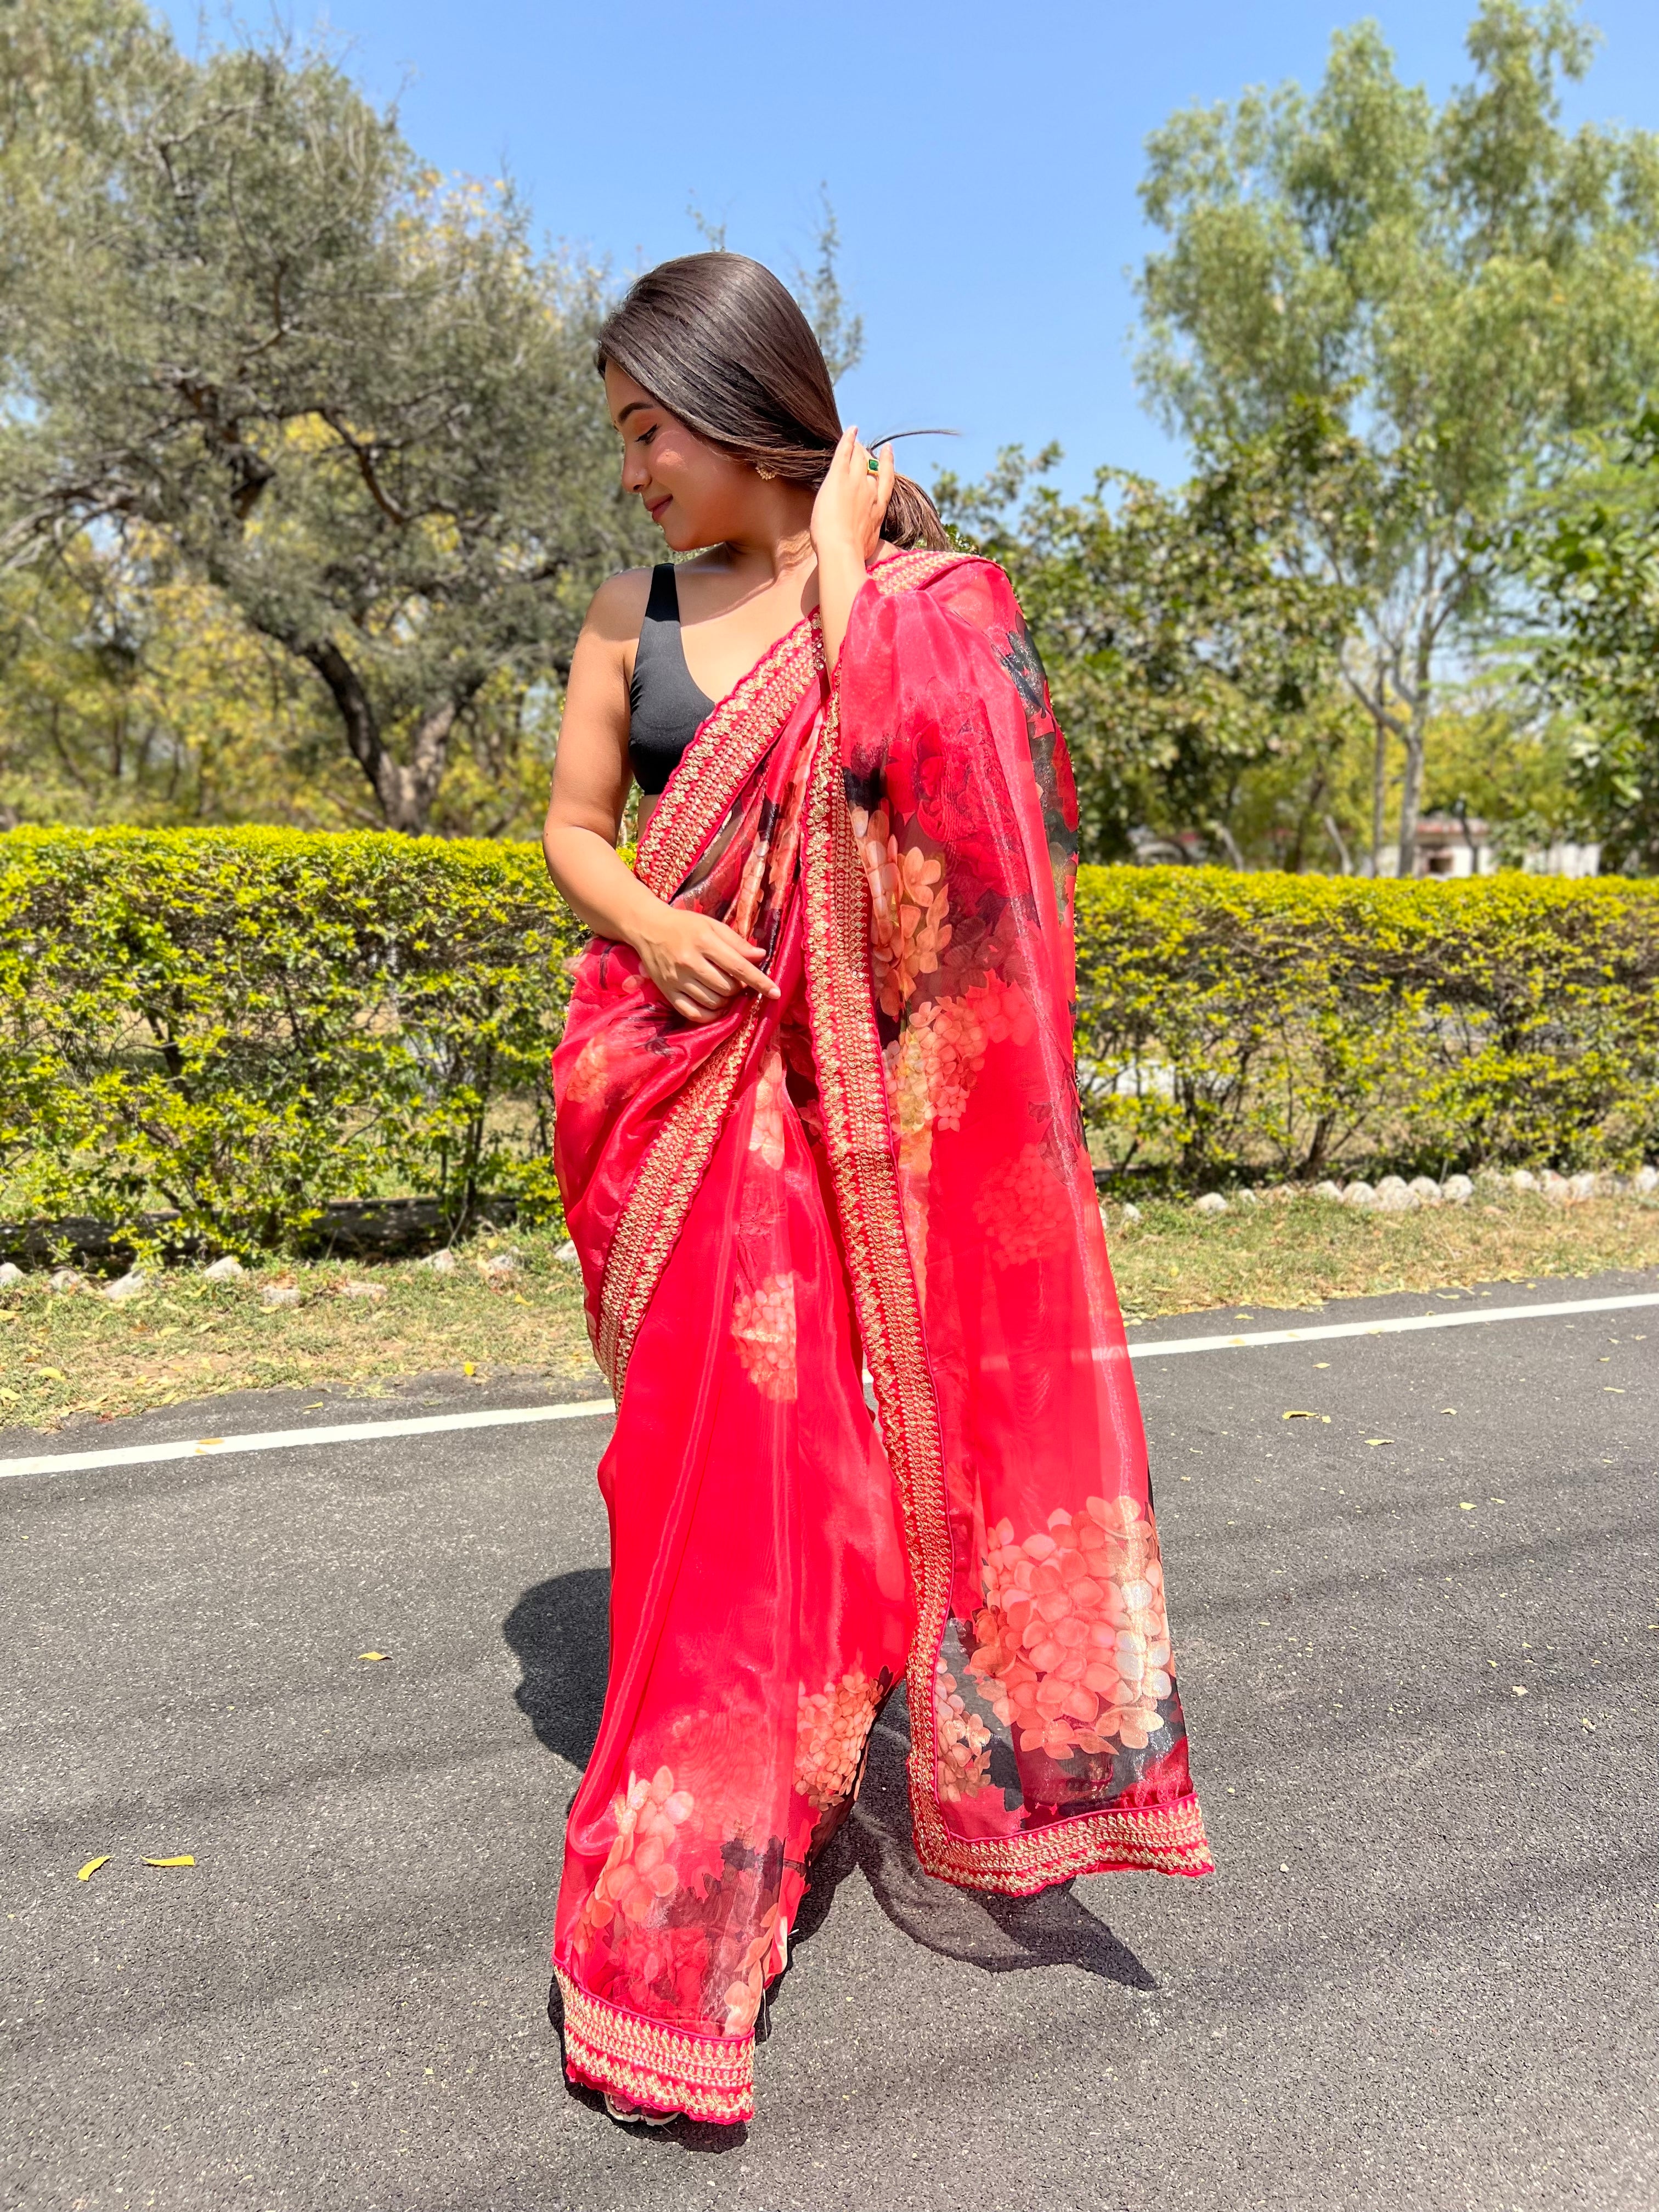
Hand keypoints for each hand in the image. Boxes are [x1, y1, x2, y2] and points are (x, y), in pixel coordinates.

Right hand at [634, 905, 779, 1025]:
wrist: (648, 928)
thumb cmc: (685, 925)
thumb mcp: (712, 926)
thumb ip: (737, 942)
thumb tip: (761, 956)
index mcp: (704, 941)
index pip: (738, 966)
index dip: (759, 981)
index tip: (776, 992)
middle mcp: (689, 962)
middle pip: (727, 987)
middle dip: (739, 988)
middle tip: (736, 980)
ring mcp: (677, 979)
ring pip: (713, 1002)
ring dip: (726, 1001)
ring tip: (724, 989)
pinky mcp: (668, 992)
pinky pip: (694, 1014)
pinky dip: (710, 1015)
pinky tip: (716, 1006)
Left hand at [810, 426, 894, 571]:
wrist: (841, 550)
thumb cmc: (852, 554)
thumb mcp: (867, 546)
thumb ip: (867, 537)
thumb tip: (864, 545)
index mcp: (879, 508)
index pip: (886, 479)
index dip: (886, 463)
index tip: (887, 452)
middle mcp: (871, 491)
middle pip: (870, 466)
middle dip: (865, 457)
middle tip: (859, 450)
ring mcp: (856, 482)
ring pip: (859, 457)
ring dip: (856, 448)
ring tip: (853, 441)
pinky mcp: (839, 478)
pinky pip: (845, 451)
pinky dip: (849, 439)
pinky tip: (851, 429)